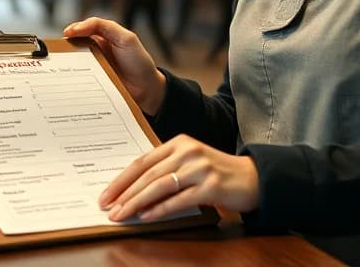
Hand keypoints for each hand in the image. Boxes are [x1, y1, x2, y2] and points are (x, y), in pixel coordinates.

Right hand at [63, 17, 166, 114]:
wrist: (148, 90)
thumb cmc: (138, 61)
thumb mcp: (126, 38)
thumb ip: (105, 26)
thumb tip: (77, 29)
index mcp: (100, 38)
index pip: (80, 31)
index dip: (72, 31)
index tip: (67, 35)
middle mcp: (92, 53)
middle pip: (72, 48)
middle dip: (63, 50)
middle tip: (57, 53)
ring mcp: (90, 69)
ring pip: (72, 66)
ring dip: (65, 67)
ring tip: (60, 68)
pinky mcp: (90, 85)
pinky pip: (77, 82)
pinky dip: (70, 82)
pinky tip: (67, 83)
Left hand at [99, 134, 259, 221]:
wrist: (253, 178)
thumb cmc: (216, 173)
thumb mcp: (189, 163)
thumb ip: (165, 170)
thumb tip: (132, 191)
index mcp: (179, 142)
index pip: (143, 161)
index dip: (122, 179)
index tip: (106, 194)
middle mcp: (188, 151)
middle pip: (148, 174)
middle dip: (124, 193)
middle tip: (108, 208)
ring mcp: (200, 168)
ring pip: (160, 185)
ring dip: (137, 202)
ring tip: (122, 215)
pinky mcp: (211, 186)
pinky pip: (179, 199)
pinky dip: (160, 209)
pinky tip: (146, 216)